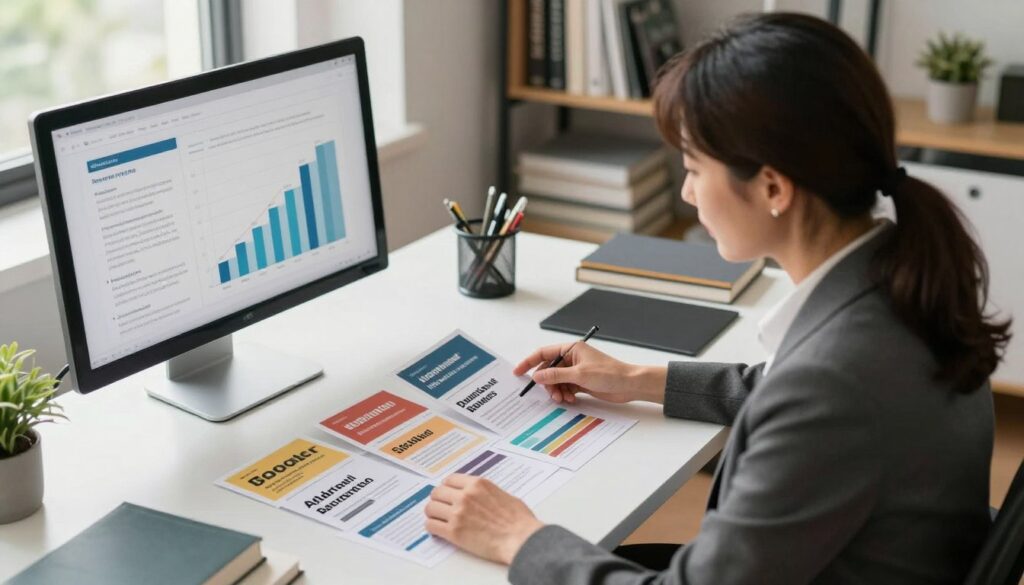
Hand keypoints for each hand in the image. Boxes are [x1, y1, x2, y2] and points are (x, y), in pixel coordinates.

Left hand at [425, 474, 543, 564]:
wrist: (521, 539)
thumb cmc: (519, 520)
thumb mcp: (503, 495)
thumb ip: (485, 493)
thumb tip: (480, 497)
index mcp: (478, 484)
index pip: (449, 480)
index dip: (446, 488)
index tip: (447, 494)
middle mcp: (465, 496)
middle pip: (437, 493)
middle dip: (438, 500)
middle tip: (440, 508)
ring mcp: (458, 514)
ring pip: (431, 508)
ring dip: (433, 514)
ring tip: (437, 519)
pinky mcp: (454, 532)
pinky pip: (432, 525)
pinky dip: (432, 528)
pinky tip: (438, 531)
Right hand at [513, 342, 666, 404]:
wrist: (629, 385)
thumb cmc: (609, 373)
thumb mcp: (579, 375)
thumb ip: (556, 375)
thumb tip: (537, 376)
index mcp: (571, 348)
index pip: (543, 353)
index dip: (529, 362)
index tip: (517, 372)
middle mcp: (572, 358)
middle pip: (548, 370)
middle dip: (547, 383)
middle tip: (551, 394)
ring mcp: (576, 371)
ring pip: (556, 381)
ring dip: (557, 391)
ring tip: (563, 399)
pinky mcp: (581, 382)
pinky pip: (565, 388)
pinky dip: (565, 394)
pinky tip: (571, 399)